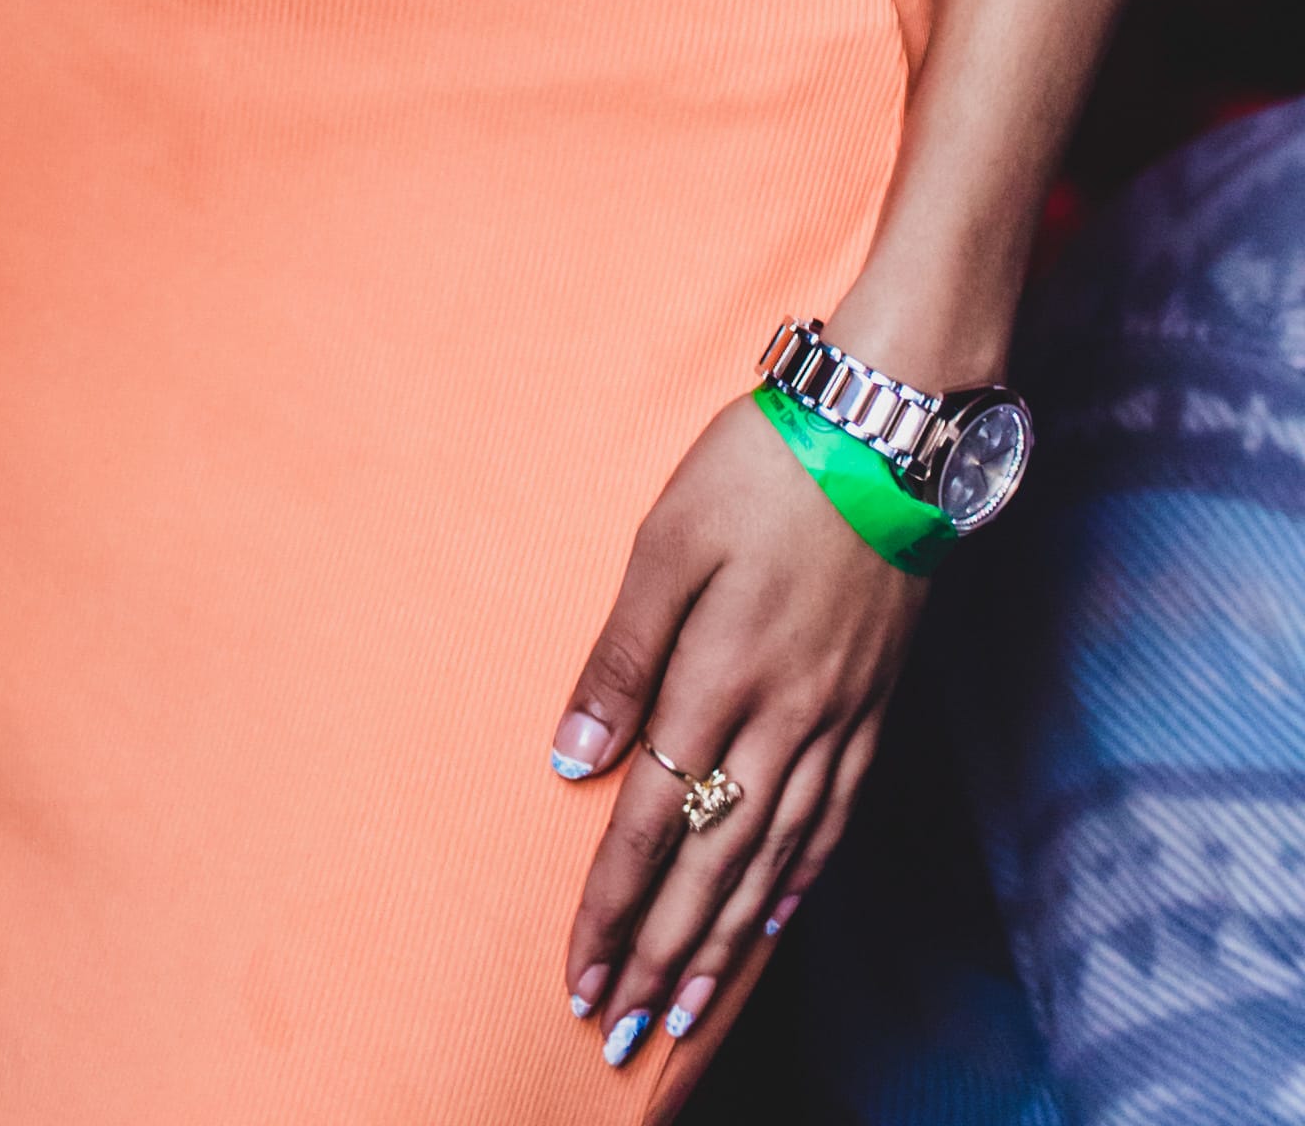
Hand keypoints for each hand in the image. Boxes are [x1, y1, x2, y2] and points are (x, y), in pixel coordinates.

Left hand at [550, 400, 924, 1068]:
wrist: (890, 432)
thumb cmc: (762, 466)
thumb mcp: (668, 538)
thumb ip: (621, 654)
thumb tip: (574, 760)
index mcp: (719, 678)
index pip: (653, 823)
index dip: (612, 907)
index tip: (578, 976)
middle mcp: (784, 721)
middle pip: (712, 868)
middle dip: (660, 958)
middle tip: (618, 1033)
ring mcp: (837, 722)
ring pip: (772, 862)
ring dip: (723, 946)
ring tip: (685, 1012)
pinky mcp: (873, 708)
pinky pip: (831, 822)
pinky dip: (795, 882)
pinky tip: (769, 918)